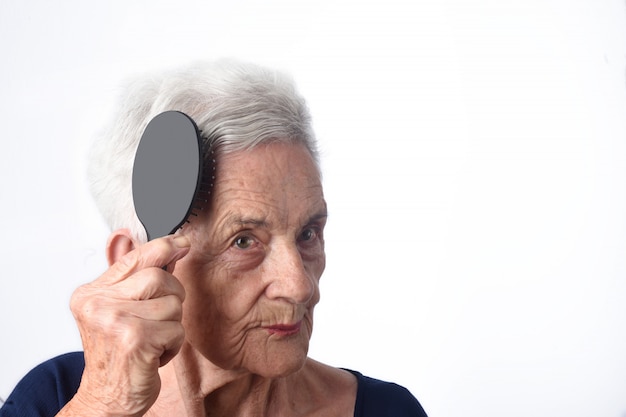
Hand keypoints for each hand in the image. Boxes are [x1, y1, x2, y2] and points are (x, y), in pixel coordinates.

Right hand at [63, 234, 189, 416]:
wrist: (107, 398)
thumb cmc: (118, 354)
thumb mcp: (120, 312)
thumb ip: (139, 280)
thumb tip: (174, 247)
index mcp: (91, 294)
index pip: (134, 258)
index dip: (164, 247)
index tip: (182, 243)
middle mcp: (98, 305)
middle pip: (159, 278)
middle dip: (172, 297)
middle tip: (160, 318)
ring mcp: (115, 321)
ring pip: (172, 304)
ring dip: (171, 326)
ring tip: (152, 340)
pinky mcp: (134, 340)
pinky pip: (176, 330)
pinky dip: (173, 345)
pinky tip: (154, 355)